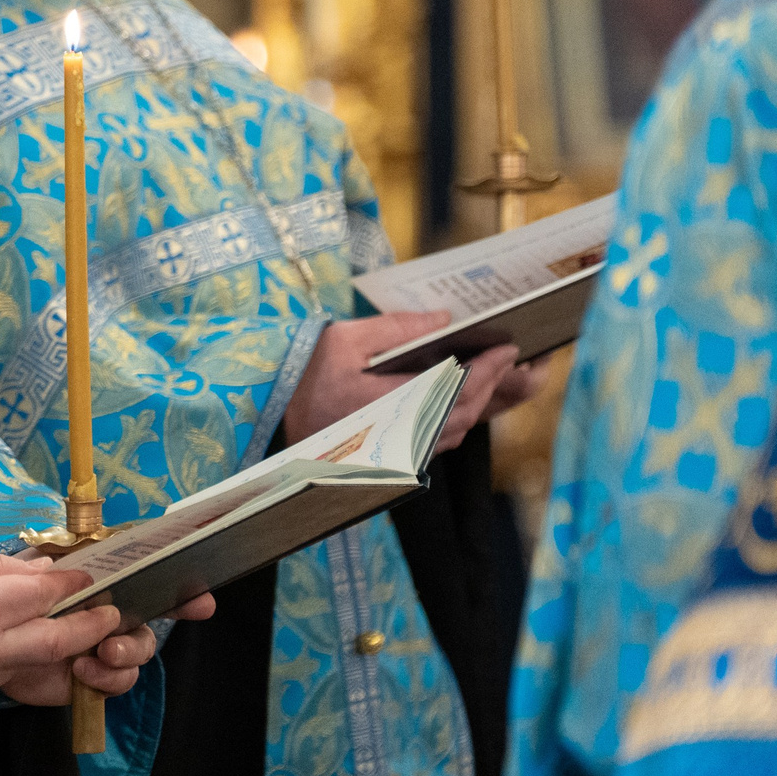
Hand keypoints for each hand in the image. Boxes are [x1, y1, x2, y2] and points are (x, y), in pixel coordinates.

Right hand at [0, 545, 115, 717]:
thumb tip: (42, 571)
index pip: (45, 595)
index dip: (73, 584)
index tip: (88, 577)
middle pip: (56, 643)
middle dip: (89, 627)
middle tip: (110, 615)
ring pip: (29, 666)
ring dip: (52, 650)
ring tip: (67, 632)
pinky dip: (5, 664)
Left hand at [2, 589, 214, 705]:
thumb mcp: (11, 572)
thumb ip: (36, 567)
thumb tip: (59, 568)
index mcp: (95, 586)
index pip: (143, 584)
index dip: (178, 591)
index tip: (201, 601)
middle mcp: (105, 617)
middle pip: (146, 626)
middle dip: (144, 634)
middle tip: (114, 643)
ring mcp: (99, 650)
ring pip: (135, 656)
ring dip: (126, 656)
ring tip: (100, 655)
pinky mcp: (87, 680)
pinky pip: (114, 683)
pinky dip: (107, 678)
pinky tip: (82, 671)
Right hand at [284, 315, 550, 459]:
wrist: (270, 418)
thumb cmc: (302, 375)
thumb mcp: (344, 339)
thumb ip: (397, 328)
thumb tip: (443, 320)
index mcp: (393, 404)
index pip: (459, 388)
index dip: (489, 369)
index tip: (507, 347)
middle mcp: (400, 434)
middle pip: (465, 413)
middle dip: (492, 384)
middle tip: (506, 358)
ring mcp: (395, 450)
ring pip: (455, 431)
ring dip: (477, 404)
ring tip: (489, 375)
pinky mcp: (389, 455)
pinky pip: (437, 441)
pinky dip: (455, 419)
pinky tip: (455, 399)